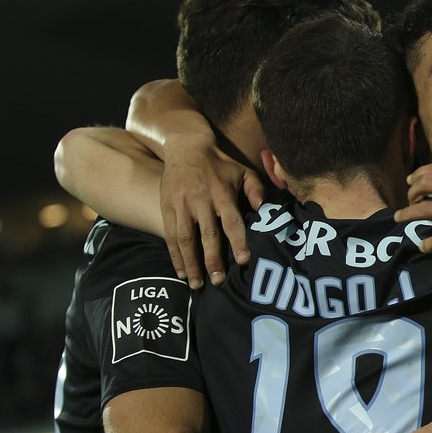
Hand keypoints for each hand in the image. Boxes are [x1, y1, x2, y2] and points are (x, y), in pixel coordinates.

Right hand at [160, 134, 264, 288]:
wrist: (185, 148)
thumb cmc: (220, 165)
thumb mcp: (242, 171)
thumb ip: (256, 189)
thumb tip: (264, 208)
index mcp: (221, 193)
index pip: (231, 221)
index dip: (237, 241)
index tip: (242, 260)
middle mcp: (200, 201)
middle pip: (207, 235)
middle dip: (212, 260)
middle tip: (219, 281)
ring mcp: (181, 206)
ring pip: (185, 239)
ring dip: (191, 264)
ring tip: (198, 284)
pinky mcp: (166, 208)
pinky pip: (170, 236)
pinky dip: (175, 256)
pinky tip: (181, 272)